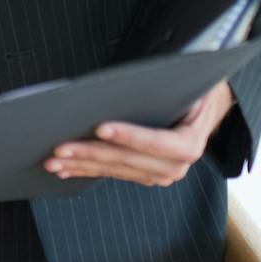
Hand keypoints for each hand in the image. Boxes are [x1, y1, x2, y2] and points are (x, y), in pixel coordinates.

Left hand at [44, 81, 235, 186]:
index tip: (100, 129)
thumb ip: (163, 90)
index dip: (128, 136)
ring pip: (114, 170)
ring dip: (82, 165)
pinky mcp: (145, 177)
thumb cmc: (193, 93)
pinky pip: (112, 174)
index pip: (156, 142)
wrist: (205, 111)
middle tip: (61, 148)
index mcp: (189, 143)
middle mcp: (176, 166)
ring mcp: (159, 175)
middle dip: (90, 154)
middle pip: (127, 159)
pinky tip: (66, 169)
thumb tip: (126, 84)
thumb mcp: (188, 86)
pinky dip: (87, 170)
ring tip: (54, 161)